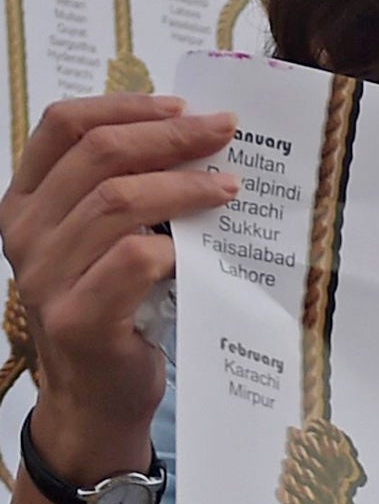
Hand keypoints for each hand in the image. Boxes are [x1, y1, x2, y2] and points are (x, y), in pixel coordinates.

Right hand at [0, 95, 236, 475]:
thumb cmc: (117, 310)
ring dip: (185, 187)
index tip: (182, 105)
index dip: (125, 106)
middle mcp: (25, 232)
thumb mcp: (109, 242)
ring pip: (118, 201)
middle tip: (224, 132)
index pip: (62, 125)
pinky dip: (178, 247)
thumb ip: (127, 194)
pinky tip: (205, 249)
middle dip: (171, 136)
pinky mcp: (78, 317)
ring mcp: (45, 276)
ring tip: (229, 186)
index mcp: (27, 202)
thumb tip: (198, 141)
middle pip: (98, 155)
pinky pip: (135, 259)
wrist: (98, 398)